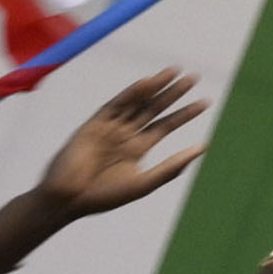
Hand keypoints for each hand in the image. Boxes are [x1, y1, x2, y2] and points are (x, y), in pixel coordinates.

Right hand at [42, 74, 204, 218]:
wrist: (67, 201)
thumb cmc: (103, 197)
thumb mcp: (143, 183)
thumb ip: (172, 167)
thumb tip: (203, 148)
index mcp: (137, 148)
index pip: (165, 125)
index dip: (185, 113)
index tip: (205, 101)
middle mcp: (125, 135)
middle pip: (154, 109)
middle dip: (173, 93)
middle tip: (193, 77)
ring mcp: (109, 128)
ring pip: (136, 103)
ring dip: (154, 87)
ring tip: (174, 72)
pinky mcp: (92, 126)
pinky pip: (114, 105)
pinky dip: (130, 94)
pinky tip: (147, 83)